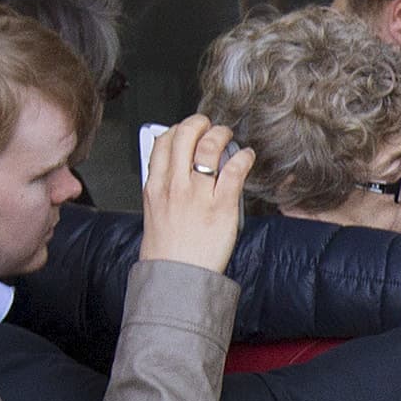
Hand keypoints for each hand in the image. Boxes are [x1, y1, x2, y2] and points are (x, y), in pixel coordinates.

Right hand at [139, 117, 250, 273]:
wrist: (177, 277)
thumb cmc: (167, 251)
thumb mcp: (153, 212)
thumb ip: (162, 188)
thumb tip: (174, 169)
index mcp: (155, 186)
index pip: (163, 142)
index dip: (178, 128)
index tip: (188, 130)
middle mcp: (174, 185)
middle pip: (184, 135)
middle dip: (200, 123)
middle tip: (210, 126)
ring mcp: (197, 195)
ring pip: (209, 146)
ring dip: (222, 134)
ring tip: (228, 136)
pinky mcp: (221, 206)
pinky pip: (234, 170)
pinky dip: (243, 157)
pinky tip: (246, 156)